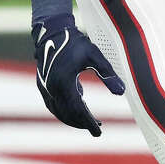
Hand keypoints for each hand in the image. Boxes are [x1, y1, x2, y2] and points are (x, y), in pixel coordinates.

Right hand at [33, 13, 124, 134]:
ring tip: (89, 120)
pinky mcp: (43, 85)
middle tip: (96, 127)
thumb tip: (121, 92)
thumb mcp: (95, 55)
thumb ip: (108, 74)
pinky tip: (80, 105)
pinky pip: (54, 104)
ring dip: (73, 118)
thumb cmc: (75, 42)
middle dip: (81, 123)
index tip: (98, 131)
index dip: (88, 122)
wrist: (52, 32)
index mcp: (64, 82)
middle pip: (67, 114)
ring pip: (59, 111)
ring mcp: (45, 88)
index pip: (77, 110)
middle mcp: (52, 88)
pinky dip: (65, 110)